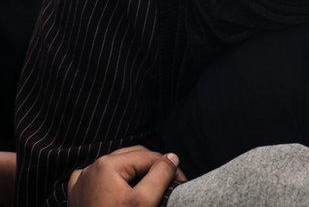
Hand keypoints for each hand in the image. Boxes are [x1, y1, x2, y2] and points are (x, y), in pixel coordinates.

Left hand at [67, 145, 185, 205]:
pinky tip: (121, 188)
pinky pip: (99, 176)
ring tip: (150, 187)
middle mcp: (92, 168)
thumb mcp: (145, 201)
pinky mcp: (79, 192)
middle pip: (133, 157)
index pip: (148, 157)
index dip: (168, 168)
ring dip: (135, 173)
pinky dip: (114, 179)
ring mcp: (83, 180)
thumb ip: (161, 175)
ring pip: (118, 165)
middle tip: (169, 184)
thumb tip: (172, 158)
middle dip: (153, 168)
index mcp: (108, 165)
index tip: (180, 182)